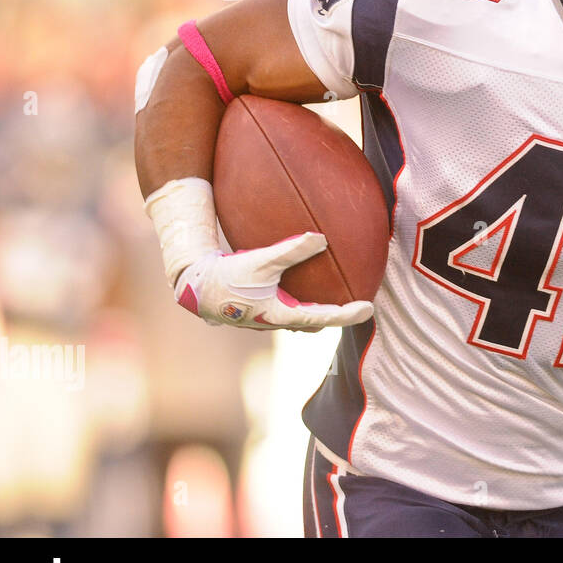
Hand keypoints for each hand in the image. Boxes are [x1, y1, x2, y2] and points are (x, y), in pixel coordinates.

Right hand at [174, 231, 373, 331]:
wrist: (193, 286)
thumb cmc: (226, 276)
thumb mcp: (260, 261)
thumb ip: (291, 250)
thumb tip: (322, 238)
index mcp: (278, 315)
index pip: (322, 317)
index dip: (347, 314)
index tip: (369, 308)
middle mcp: (274, 322)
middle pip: (313, 324)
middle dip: (334, 317)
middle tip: (354, 305)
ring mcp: (264, 318)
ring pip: (299, 319)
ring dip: (317, 311)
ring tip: (333, 294)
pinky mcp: (256, 310)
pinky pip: (285, 308)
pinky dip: (299, 300)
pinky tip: (300, 283)